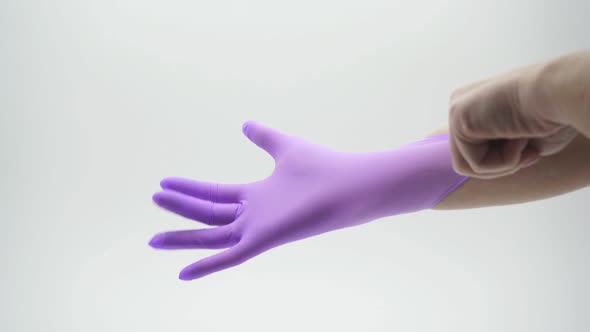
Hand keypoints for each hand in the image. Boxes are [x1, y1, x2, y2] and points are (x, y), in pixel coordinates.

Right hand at [149, 122, 465, 279]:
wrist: (350, 184)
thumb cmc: (323, 167)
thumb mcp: (285, 147)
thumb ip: (265, 137)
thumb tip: (245, 123)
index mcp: (257, 194)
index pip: (215, 193)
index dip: (190, 189)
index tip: (165, 182)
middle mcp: (254, 214)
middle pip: (208, 213)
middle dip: (181, 208)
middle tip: (154, 200)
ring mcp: (258, 229)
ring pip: (212, 237)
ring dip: (183, 238)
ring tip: (153, 239)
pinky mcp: (265, 240)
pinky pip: (230, 257)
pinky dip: (207, 266)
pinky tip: (182, 273)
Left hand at [448, 51, 589, 178]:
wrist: (563, 93)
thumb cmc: (553, 116)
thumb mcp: (521, 140)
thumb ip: (495, 150)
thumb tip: (478, 166)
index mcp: (474, 106)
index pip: (477, 151)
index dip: (508, 159)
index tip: (532, 146)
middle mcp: (460, 105)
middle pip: (468, 160)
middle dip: (502, 163)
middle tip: (530, 148)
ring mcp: (457, 110)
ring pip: (468, 166)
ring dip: (503, 164)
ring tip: (523, 139)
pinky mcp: (458, 118)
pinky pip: (475, 165)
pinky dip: (503, 162)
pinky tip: (518, 136)